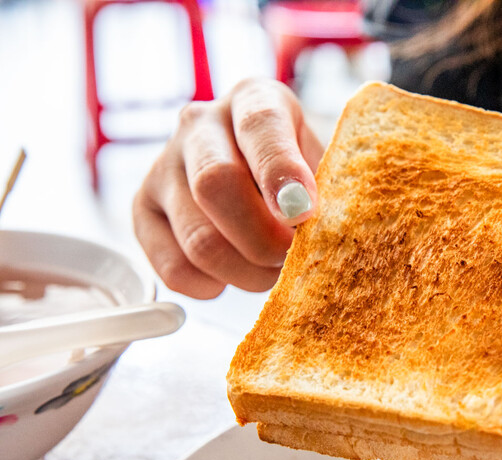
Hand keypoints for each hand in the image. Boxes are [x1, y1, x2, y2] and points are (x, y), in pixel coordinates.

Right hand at [133, 77, 323, 298]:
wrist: (263, 181)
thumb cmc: (302, 175)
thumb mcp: (324, 167)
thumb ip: (326, 193)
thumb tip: (323, 233)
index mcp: (254, 99)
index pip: (260, 125)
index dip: (282, 172)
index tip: (305, 212)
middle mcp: (199, 123)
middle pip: (216, 184)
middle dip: (264, 239)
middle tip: (291, 259)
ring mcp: (163, 165)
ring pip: (198, 238)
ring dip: (246, 272)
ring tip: (270, 271)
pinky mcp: (142, 211)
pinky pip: (172, 268)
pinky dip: (211, 286)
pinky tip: (232, 276)